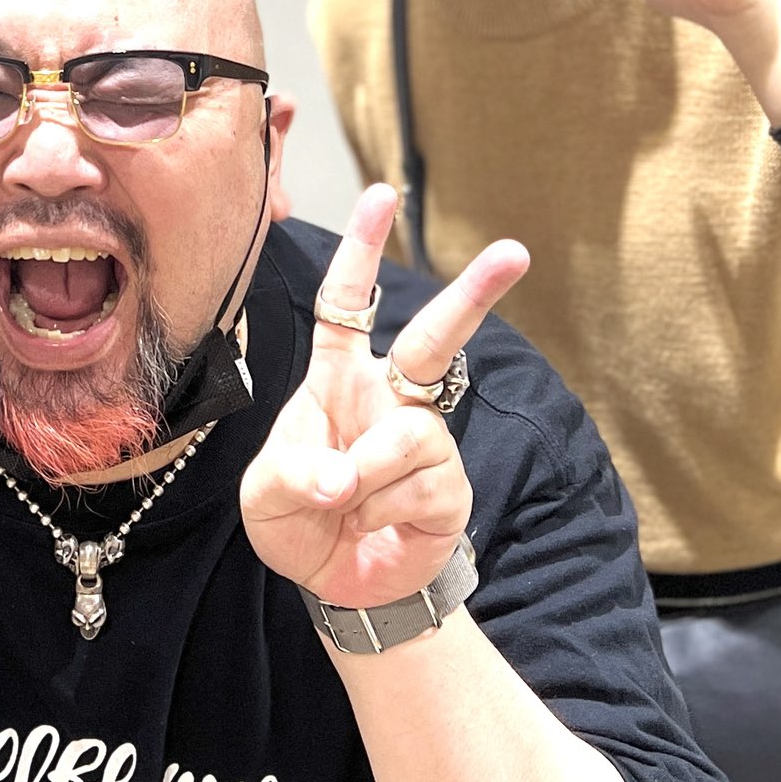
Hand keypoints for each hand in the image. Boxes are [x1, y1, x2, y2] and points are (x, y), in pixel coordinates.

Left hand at [241, 186, 527, 609]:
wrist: (334, 585)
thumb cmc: (297, 519)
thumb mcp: (265, 494)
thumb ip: (293, 473)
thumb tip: (344, 476)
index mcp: (338, 379)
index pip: (348, 304)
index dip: (362, 250)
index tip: (382, 196)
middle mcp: (389, 398)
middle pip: (436, 337)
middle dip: (475, 294)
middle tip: (515, 252)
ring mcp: (424, 441)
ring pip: (409, 434)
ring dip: (366, 475)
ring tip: (345, 504)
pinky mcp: (448, 488)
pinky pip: (418, 485)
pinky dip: (381, 510)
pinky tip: (374, 525)